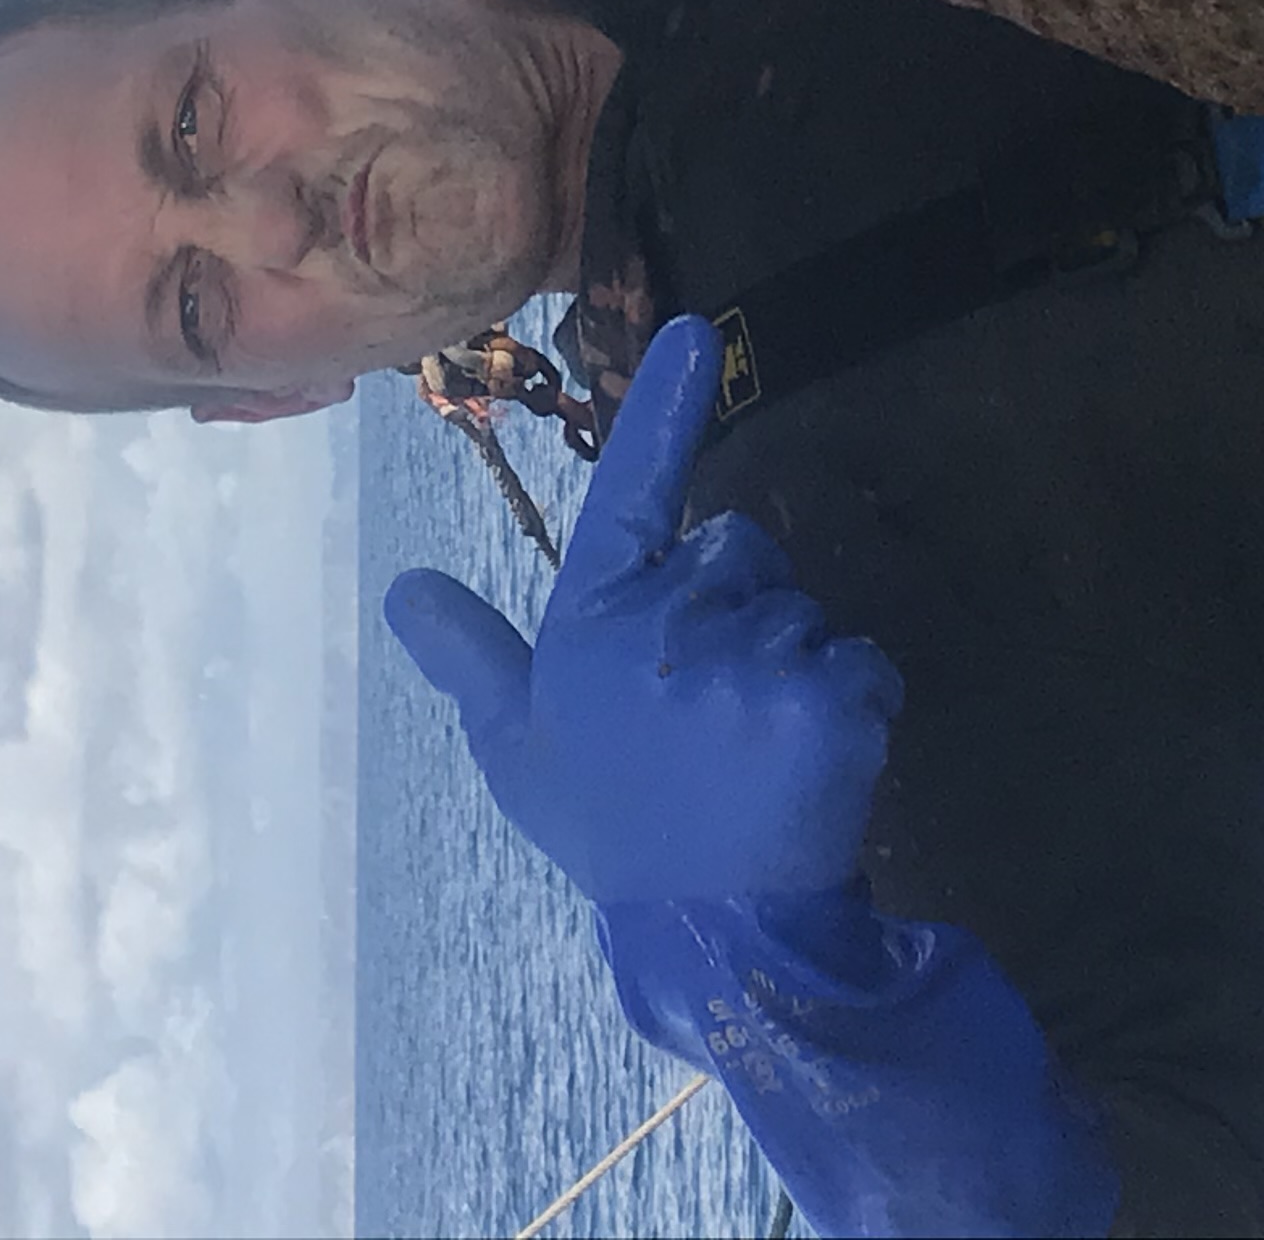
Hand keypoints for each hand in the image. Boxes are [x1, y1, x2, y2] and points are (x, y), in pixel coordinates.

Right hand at [385, 315, 903, 903]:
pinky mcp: (829, 698)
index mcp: (593, 623)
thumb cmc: (614, 827)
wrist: (712, 932)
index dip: (665, 409)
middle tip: (710, 710)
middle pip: (739, 552)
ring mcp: (751, 660)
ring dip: (792, 664)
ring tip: (753, 750)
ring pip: (799, 612)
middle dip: (738, 608)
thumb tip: (402, 588)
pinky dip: (853, 705)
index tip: (697, 331)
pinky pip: (861, 662)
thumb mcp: (520, 749)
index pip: (629, 493)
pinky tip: (810, 765)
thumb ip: (470, 657)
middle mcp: (667, 625)